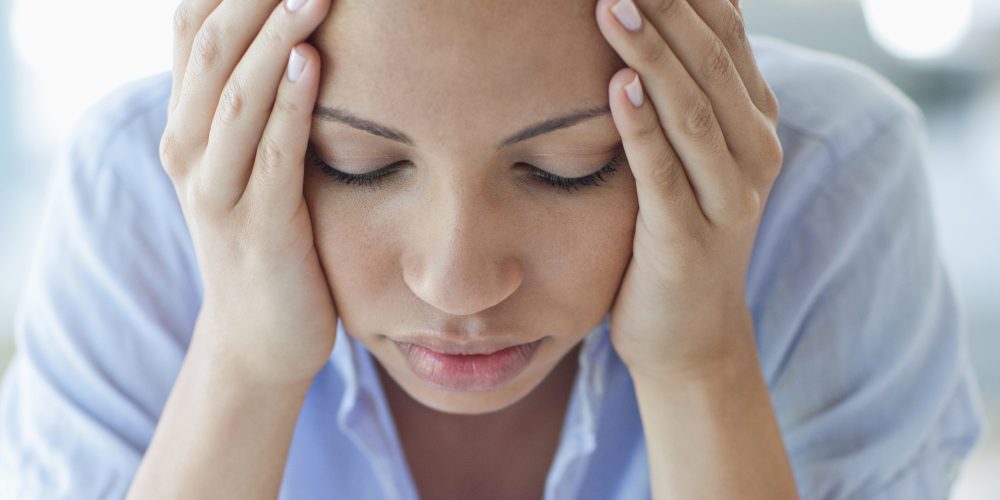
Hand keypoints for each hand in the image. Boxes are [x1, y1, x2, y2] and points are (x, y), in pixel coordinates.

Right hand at [160, 0, 335, 385]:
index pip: (190, 31)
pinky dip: (291, 106)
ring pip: (236, 97)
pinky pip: (271, 156)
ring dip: (276, 39)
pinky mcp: (260, 228)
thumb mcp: (245, 164)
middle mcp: (188, 152)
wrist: (261, 336)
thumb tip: (288, 38)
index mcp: (186, 127)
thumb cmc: (268, 237)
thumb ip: (254, 107)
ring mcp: (218, 193)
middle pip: (208, 51)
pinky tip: (314, 63)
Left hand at [595, 0, 783, 378]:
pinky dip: (641, 129)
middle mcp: (753, 154)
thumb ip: (687, 98)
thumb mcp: (692, 159)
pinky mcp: (687, 240)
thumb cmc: (677, 235)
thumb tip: (661, 25)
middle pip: (711, 63)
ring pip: (691, 111)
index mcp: (754, 125)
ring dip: (651, 56)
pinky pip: (663, 175)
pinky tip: (616, 88)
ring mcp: (727, 199)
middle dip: (666, 9)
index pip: (727, 37)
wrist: (689, 334)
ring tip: (610, 6)